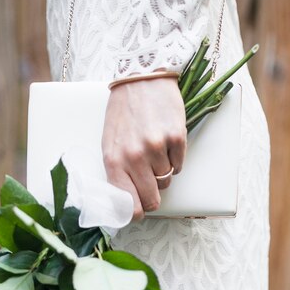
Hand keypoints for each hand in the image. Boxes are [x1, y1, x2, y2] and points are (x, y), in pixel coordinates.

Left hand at [101, 74, 186, 220]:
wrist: (140, 77)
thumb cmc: (123, 114)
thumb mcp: (110, 144)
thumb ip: (117, 173)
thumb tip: (129, 202)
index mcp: (114, 161)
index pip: (130, 205)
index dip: (137, 212)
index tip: (140, 211)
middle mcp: (135, 157)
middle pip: (152, 199)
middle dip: (153, 196)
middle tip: (150, 184)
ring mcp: (157, 147)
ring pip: (166, 181)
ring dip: (162, 172)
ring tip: (154, 152)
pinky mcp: (176, 138)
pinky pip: (179, 165)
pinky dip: (174, 159)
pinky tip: (165, 142)